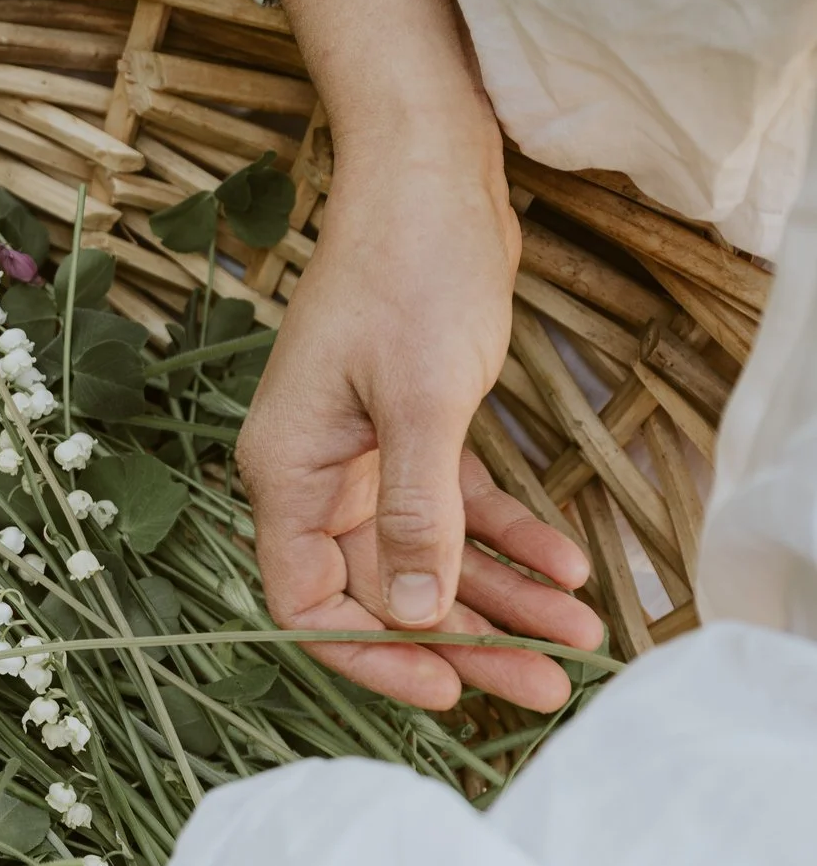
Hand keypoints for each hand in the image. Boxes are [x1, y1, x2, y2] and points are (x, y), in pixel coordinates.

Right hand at [239, 134, 602, 711]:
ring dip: (501, 601)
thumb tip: (411, 612)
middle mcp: (314, 476)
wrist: (427, 178)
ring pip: (427, 559)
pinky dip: (509, 541)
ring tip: (578, 640)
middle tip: (543, 687)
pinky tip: (567, 568)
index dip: (374, 653)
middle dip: (466, 642)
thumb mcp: (421, 400)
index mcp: (287, 472)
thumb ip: (414, 512)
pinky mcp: (411, 434)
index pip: (309, 601)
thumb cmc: (406, 273)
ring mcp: (361, 458)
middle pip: (380, 592)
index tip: (450, 686)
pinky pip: (457, 511)